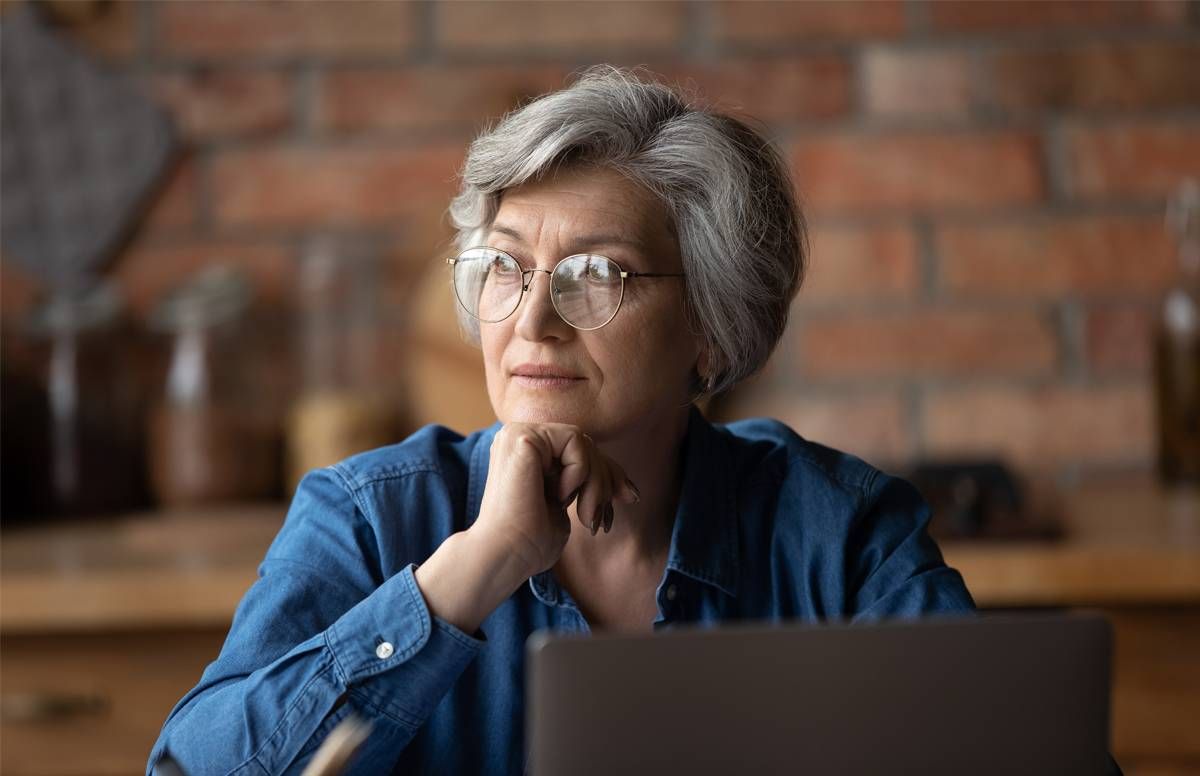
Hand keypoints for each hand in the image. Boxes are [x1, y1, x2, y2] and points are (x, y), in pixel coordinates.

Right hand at [468, 422, 639, 576]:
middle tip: (599, 518)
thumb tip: (629, 488)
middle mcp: (519, 436)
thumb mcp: (568, 506)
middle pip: (585, 444)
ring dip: (594, 482)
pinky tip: (559, 496)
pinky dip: (578, 472)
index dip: (609, 473)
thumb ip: (585, 484)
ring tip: (585, 516)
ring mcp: (517, 433)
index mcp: (526, 452)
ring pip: (583, 442)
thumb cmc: (532, 541)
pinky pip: (574, 440)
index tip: (629, 498)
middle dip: (605, 481)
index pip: (580, 450)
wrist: (506, 555)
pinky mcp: (522, 436)